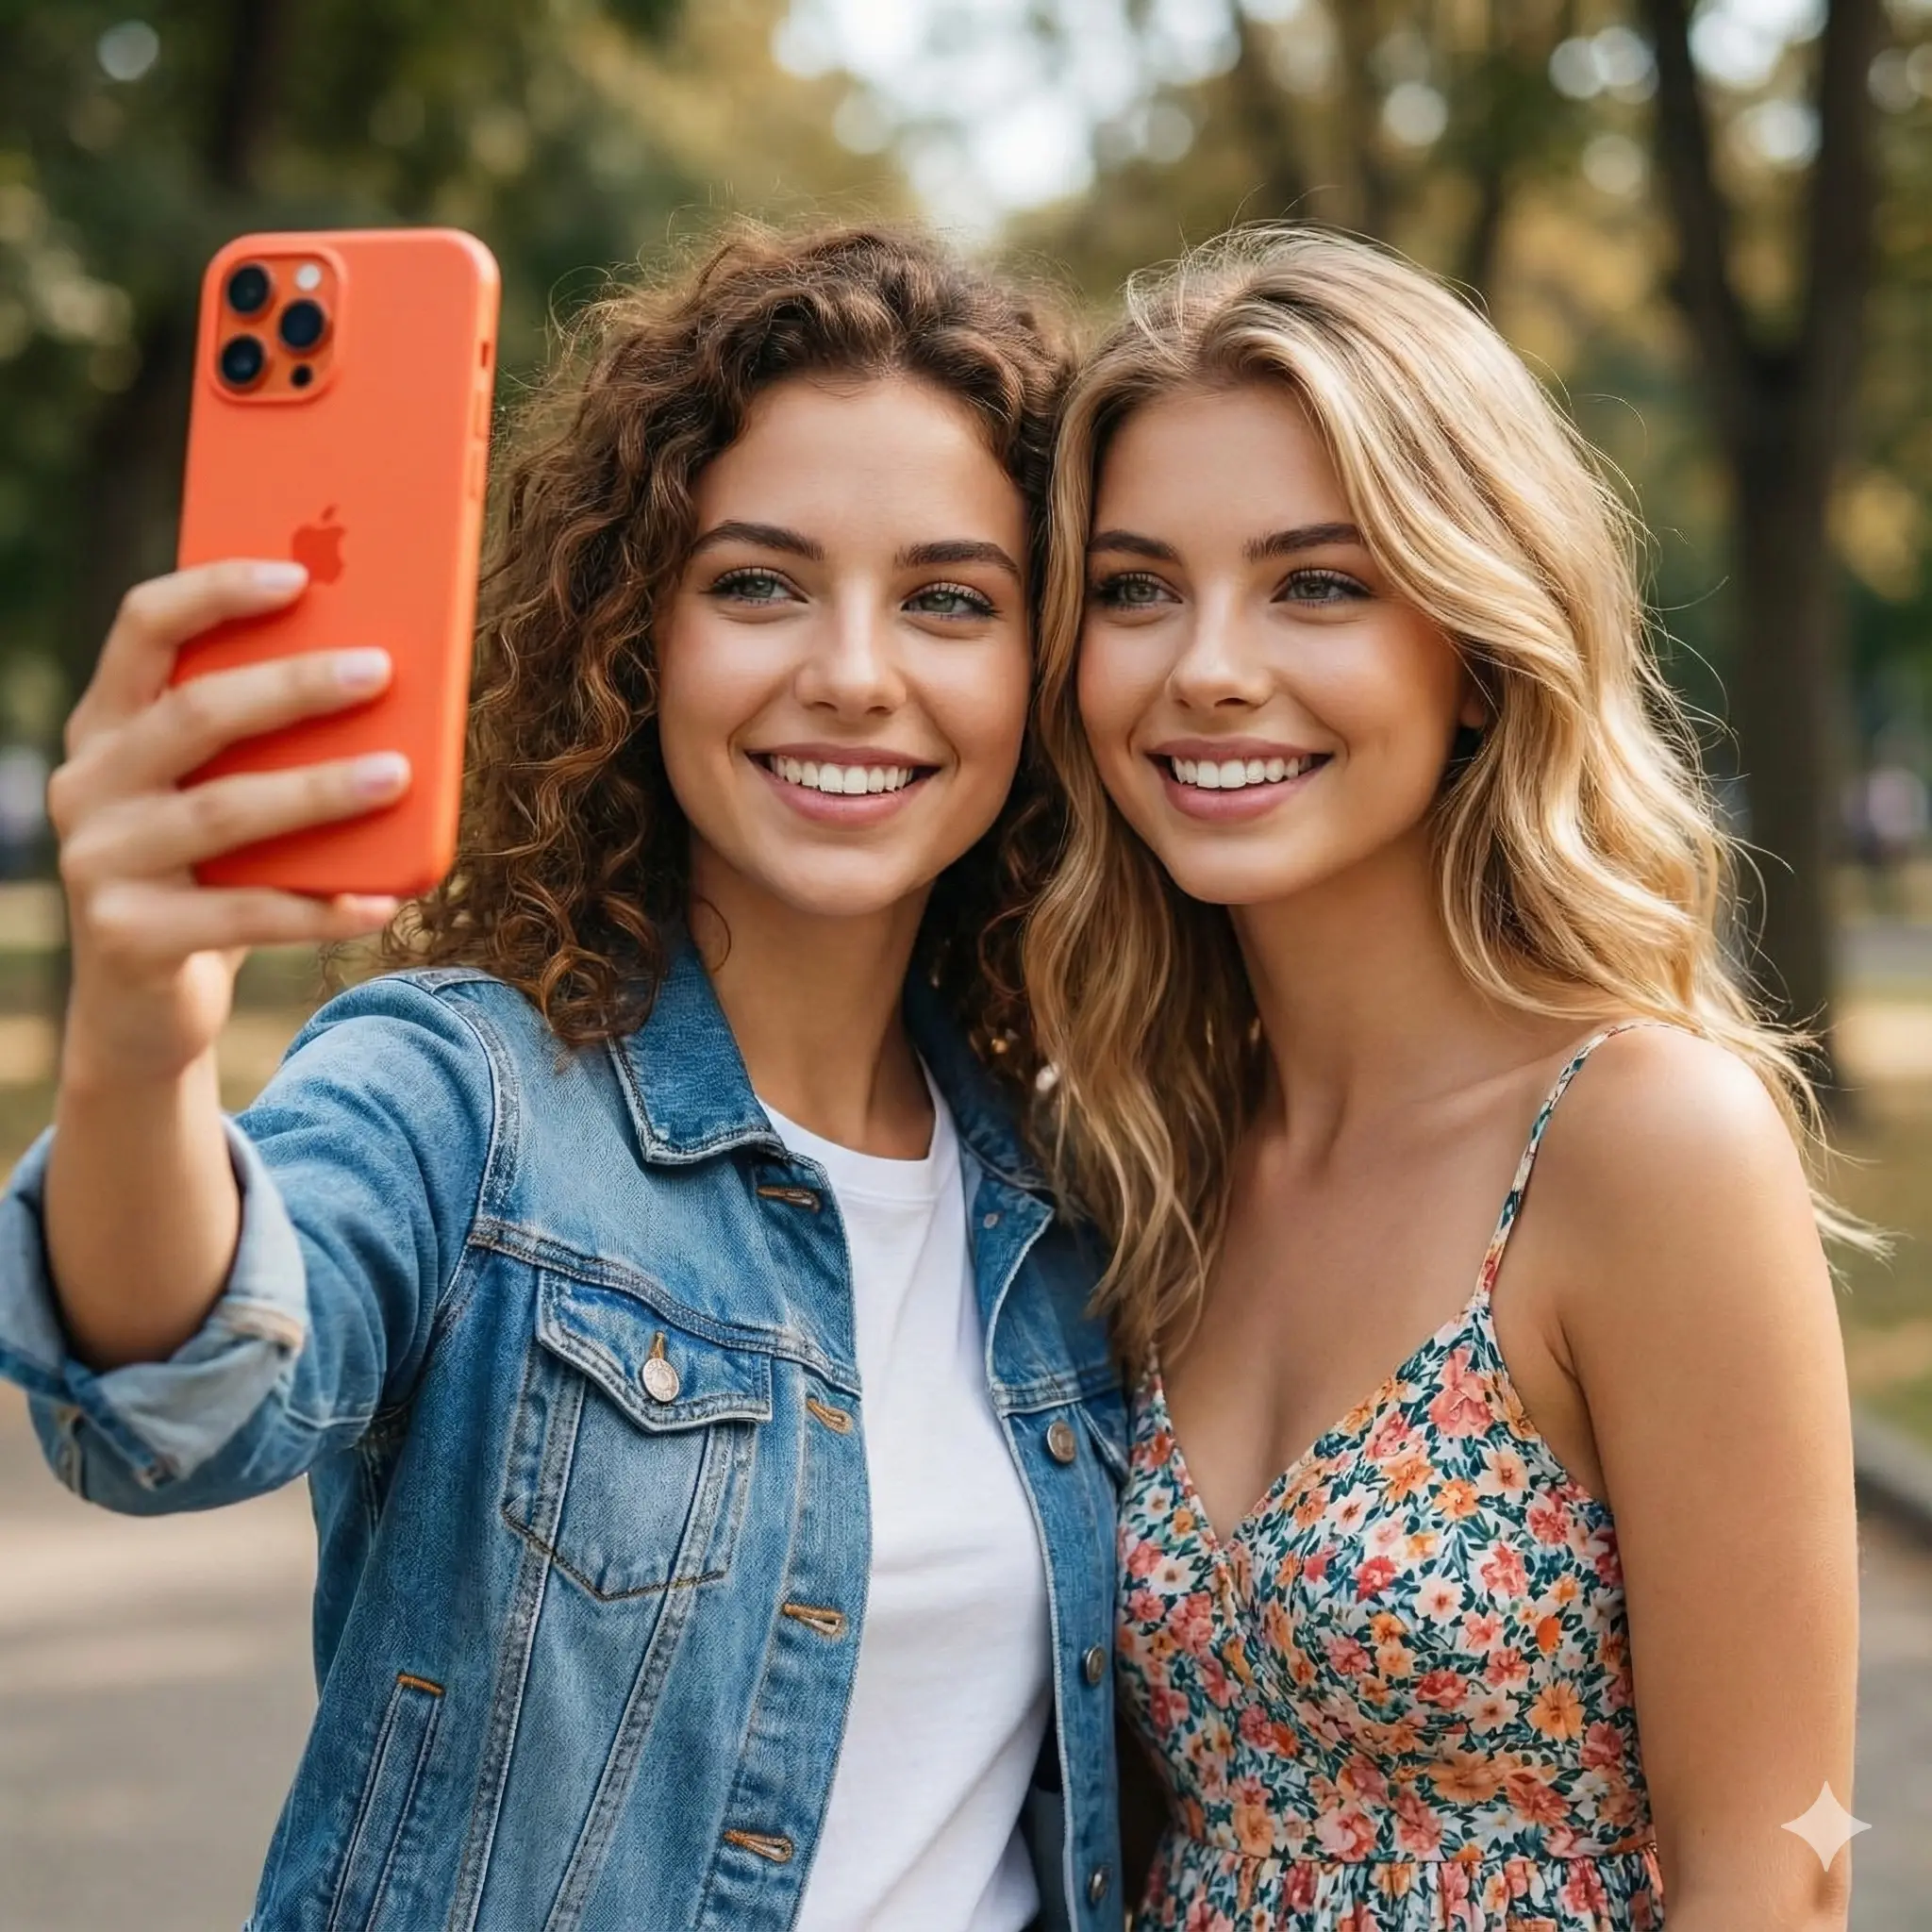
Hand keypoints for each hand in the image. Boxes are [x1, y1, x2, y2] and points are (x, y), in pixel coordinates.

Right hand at [50, 559, 410, 1087]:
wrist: (146, 1005)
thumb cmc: (211, 874)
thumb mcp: (225, 794)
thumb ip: (268, 744)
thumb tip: (387, 686)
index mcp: (108, 724)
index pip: (144, 626)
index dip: (216, 591)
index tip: (300, 573)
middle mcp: (88, 782)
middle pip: (193, 714)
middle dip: (292, 686)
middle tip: (380, 669)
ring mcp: (97, 860)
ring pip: (223, 812)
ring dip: (318, 792)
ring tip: (398, 775)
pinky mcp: (127, 937)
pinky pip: (241, 916)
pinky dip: (320, 908)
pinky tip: (383, 901)